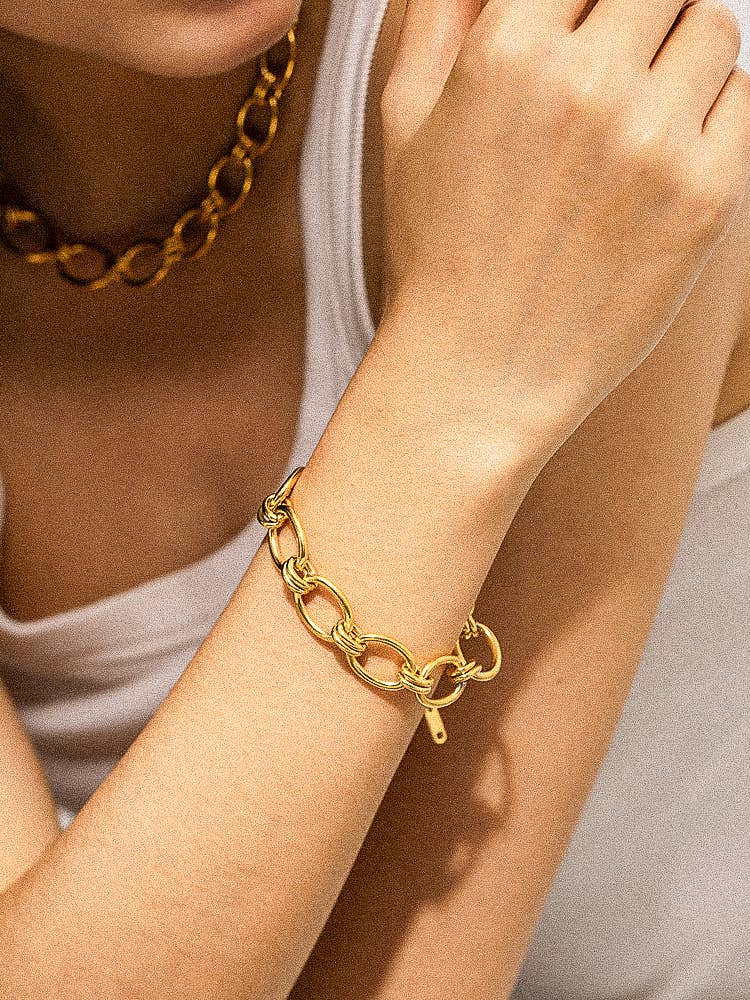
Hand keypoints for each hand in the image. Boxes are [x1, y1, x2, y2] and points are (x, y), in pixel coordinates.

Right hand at [379, 0, 749, 451]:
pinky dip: (712, 111)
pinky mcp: (705, 199)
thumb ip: (445, 12)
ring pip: (712, 27)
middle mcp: (588, 85)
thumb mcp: (406, 121)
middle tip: (619, 58)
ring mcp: (654, 143)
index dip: (583, 0)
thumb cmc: (437, 251)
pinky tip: (664, 155)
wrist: (478, 373)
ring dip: (680, 53)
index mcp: (508, 51)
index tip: (586, 26)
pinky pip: (744, 100)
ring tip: (639, 111)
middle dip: (638, 12)